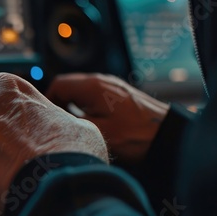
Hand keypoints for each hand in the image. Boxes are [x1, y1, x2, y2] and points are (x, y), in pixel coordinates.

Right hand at [46, 74, 169, 163]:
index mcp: (92, 87)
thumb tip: (54, 121)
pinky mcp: (119, 92)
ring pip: (80, 88)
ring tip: (72, 122)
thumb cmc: (135, 135)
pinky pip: (93, 92)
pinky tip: (89, 120)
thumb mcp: (97, 133)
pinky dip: (85, 103)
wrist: (168, 134)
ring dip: (72, 102)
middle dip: (58, 101)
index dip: (47, 100)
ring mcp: (111, 84)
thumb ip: (71, 123)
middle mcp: (100, 80)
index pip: (57, 85)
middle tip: (56, 121)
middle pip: (68, 84)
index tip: (47, 117)